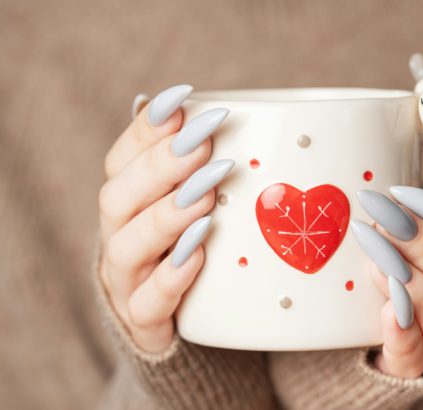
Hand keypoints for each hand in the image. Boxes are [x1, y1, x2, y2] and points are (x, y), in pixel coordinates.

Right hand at [98, 85, 232, 351]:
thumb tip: (195, 106)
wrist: (179, 319)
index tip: (183, 100)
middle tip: (203, 143)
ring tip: (205, 196)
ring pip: (126, 248)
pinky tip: (199, 255)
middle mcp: (119, 237)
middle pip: (118, 197)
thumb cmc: (186, 246)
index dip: (148, 130)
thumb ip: (192, 165)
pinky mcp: (145, 322)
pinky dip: (171, 278)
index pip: (122, 159)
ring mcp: (127, 282)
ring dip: (165, 217)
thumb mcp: (189, 202)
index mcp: (126, 203)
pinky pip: (148, 305)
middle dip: (160, 167)